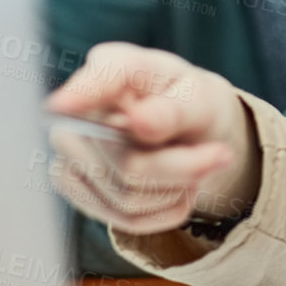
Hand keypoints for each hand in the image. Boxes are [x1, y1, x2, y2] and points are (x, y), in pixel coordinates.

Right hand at [45, 42, 260, 234]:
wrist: (188, 132)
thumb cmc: (191, 103)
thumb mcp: (201, 98)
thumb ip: (176, 110)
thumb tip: (139, 123)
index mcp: (115, 66)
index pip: (98, 81)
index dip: (82, 94)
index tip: (64, 105)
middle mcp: (78, 109)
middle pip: (125, 163)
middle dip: (183, 168)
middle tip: (220, 156)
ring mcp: (68, 151)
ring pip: (127, 197)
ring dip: (177, 188)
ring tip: (193, 165)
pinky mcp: (74, 188)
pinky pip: (125, 218)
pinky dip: (165, 209)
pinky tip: (175, 186)